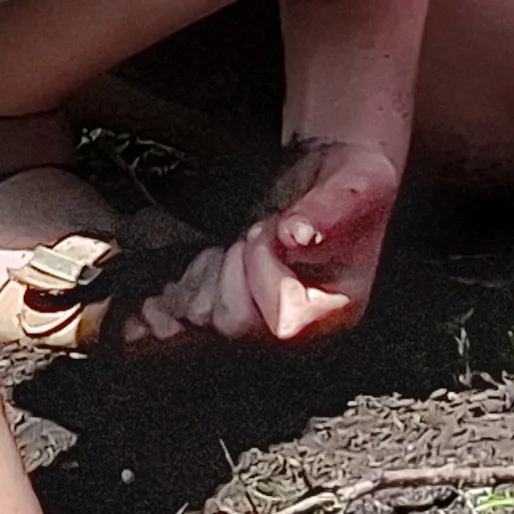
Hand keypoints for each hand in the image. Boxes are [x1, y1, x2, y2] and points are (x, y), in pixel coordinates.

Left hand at [124, 136, 398, 344]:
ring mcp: (256, 327)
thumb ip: (332, 210)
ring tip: (225, 248)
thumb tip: (297, 235)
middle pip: (235, 325)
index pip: (284, 322)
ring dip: (198, 279)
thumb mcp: (357, 186)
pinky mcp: (223, 315)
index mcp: (335, 311)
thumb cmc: (351, 187)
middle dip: (230, 269)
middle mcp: (294, 330)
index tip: (271, 229)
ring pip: (200, 323)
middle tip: (251, 233)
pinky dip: (162, 304)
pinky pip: (177, 326)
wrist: (328, 183)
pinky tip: (156, 293)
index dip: (266, 274)